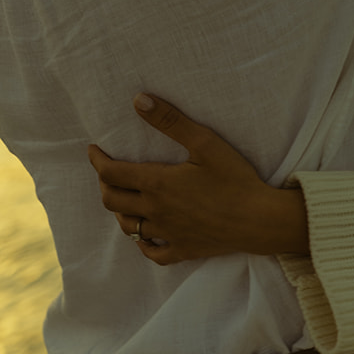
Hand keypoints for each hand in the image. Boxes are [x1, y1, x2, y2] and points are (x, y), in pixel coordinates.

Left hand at [88, 94, 307, 264]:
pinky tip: (144, 235)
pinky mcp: (183, 250)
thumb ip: (170, 121)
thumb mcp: (204, 142)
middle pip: (112, 201)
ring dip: (119, 211)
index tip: (93, 150)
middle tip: (107, 171)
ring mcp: (168, 234)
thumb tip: (138, 100)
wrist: (260, 220)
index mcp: (157, 183)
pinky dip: (142, 243)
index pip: (112, 173)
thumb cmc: (235, 179)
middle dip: (104, 183)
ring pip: (128, 227)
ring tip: (123, 197)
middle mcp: (156, 211)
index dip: (97, 160)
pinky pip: (153, 252)